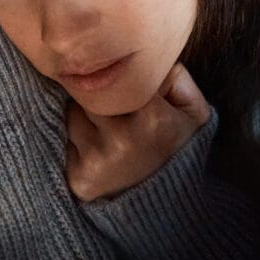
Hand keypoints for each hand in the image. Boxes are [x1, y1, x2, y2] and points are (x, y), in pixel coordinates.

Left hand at [65, 64, 210, 201]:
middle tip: (116, 114)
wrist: (165, 202)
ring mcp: (99, 160)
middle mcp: (124, 139)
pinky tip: (97, 153)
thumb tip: (140, 57)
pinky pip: (65, 140)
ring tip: (107, 134)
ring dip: (83, 118)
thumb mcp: (194, 111)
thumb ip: (176, 75)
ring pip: (73, 114)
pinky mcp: (80, 177)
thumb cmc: (176, 146)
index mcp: (154, 118)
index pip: (118, 76)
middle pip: (92, 92)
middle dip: (99, 97)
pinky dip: (75, 142)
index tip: (127, 91)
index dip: (120, 82)